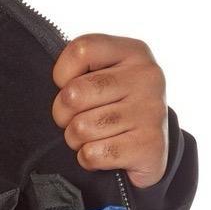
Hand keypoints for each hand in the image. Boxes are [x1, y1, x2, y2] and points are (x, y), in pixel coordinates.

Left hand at [50, 34, 169, 191]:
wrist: (151, 148)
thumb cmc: (117, 107)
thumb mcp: (105, 75)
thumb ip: (81, 69)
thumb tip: (59, 86)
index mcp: (133, 52)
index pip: (81, 50)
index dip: (62, 75)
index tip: (70, 87)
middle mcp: (146, 77)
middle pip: (73, 93)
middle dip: (63, 114)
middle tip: (77, 119)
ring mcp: (150, 111)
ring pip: (80, 128)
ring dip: (76, 140)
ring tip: (94, 136)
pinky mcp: (149, 145)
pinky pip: (92, 154)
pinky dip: (88, 158)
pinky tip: (104, 153)